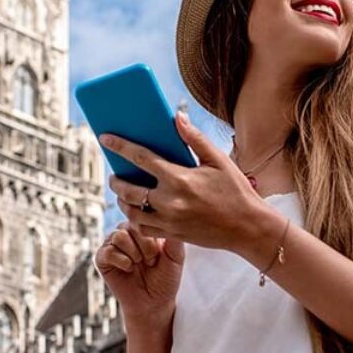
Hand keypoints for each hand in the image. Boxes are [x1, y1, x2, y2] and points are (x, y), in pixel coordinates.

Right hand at [93, 221, 184, 322]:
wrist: (153, 303)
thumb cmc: (165, 279)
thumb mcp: (176, 257)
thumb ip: (174, 238)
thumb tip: (171, 218)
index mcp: (143, 228)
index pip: (145, 218)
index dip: (154, 238)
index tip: (160, 254)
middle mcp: (126, 232)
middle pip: (131, 225)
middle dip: (146, 246)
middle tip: (151, 262)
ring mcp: (113, 244)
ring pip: (119, 236)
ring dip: (134, 254)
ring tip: (139, 265)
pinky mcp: (102, 258)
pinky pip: (108, 251)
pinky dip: (122, 261)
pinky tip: (129, 269)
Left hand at [100, 110, 271, 251]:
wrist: (248, 228)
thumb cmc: (236, 191)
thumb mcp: (218, 160)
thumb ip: (194, 138)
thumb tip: (177, 117)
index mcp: (179, 178)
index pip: (140, 158)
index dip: (119, 146)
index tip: (105, 138)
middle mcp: (170, 201)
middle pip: (128, 189)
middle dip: (116, 180)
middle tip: (114, 175)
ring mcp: (169, 221)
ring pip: (131, 212)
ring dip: (122, 201)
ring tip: (123, 193)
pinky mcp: (172, 235)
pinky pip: (143, 229)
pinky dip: (135, 219)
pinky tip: (137, 211)